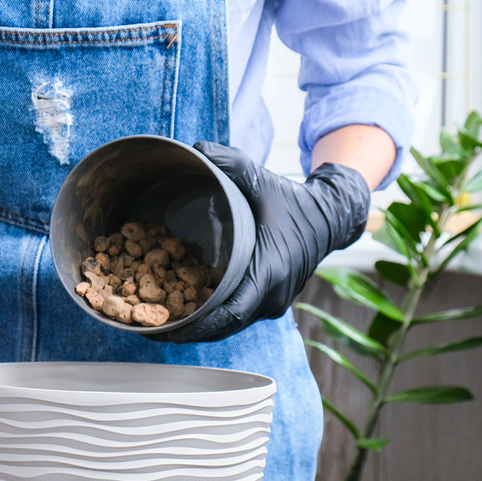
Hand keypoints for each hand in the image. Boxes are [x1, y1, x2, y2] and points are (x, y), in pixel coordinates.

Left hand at [160, 141, 370, 343]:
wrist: (329, 217)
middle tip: (152, 328)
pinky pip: (239, 317)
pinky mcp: (271, 303)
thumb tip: (195, 148)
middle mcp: (272, 296)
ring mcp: (274, 304)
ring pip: (231, 326)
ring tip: (161, 325)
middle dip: (189, 332)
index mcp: (269, 272)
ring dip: (199, 328)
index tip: (170, 330)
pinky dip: (214, 319)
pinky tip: (187, 314)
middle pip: (225, 328)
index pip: (231, 315)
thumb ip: (230, 163)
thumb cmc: (293, 201)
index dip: (199, 326)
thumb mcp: (261, 178)